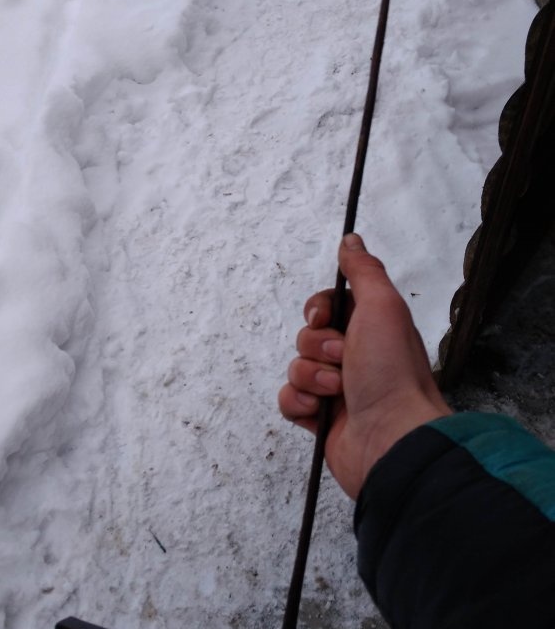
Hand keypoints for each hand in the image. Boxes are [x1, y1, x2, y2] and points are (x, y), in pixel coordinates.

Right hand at [278, 233, 451, 498]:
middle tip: (344, 361)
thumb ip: (363, 270)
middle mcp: (354, 356)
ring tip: (337, 392)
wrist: (391, 439)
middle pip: (306, 335)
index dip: (318, 310)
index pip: (325, 306)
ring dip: (311, 377)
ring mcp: (335, 390)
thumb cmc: (391, 372)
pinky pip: (288, 399)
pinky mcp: (319, 419)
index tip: (325, 317)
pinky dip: (299, 403)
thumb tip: (351, 239)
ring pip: (295, 367)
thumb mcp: (382, 306)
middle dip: (317, 347)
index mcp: (370, 329)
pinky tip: (320, 412)